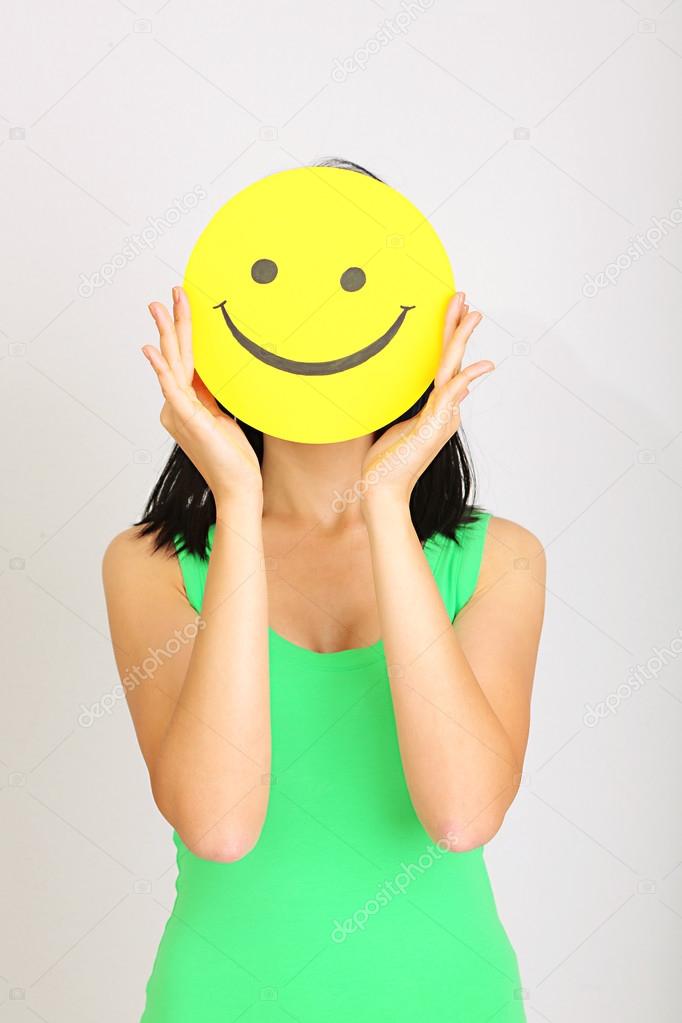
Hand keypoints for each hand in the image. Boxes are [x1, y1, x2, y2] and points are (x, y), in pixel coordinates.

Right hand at [143, 287, 261, 505]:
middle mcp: (176, 406)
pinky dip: (160, 367)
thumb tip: (215, 371)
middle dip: (171, 322)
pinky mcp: (187, 419)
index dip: (183, 332)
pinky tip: (151, 349)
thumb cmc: (234, 458)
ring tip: (160, 306)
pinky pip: (171, 387)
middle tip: (169, 293)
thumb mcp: (224, 415)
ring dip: (166, 332)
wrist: (238, 486)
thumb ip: (214, 394)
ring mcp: (178, 412)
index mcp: (184, 404)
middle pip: (174, 356)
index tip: (182, 306)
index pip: (183, 360)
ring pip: (171, 363)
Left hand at [360, 292, 492, 511]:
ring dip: (462, 341)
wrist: (383, 491)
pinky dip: (464, 379)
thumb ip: (419, 408)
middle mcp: (445, 410)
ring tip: (472, 314)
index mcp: (437, 408)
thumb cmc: (386, 462)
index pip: (446, 364)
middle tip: (466, 297)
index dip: (450, 336)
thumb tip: (443, 388)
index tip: (456, 310)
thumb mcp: (400, 425)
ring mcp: (441, 418)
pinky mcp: (433, 428)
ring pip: (453, 370)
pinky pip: (451, 396)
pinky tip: (479, 366)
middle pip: (453, 360)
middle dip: (458, 327)